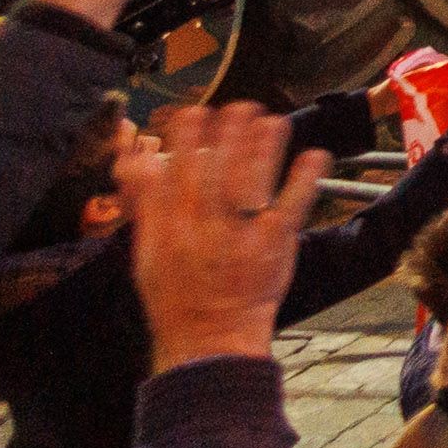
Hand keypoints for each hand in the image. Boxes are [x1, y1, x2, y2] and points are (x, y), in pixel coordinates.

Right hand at [120, 102, 328, 370]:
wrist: (209, 341)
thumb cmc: (177, 297)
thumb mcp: (147, 255)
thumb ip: (144, 206)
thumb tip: (132, 161)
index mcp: (168, 232)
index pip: (173, 176)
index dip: (185, 141)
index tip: (194, 112)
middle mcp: (201, 231)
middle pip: (213, 173)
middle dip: (226, 136)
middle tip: (239, 106)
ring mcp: (239, 239)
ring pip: (249, 184)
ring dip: (262, 149)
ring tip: (273, 120)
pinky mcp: (273, 247)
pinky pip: (290, 208)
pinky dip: (303, 180)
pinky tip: (315, 155)